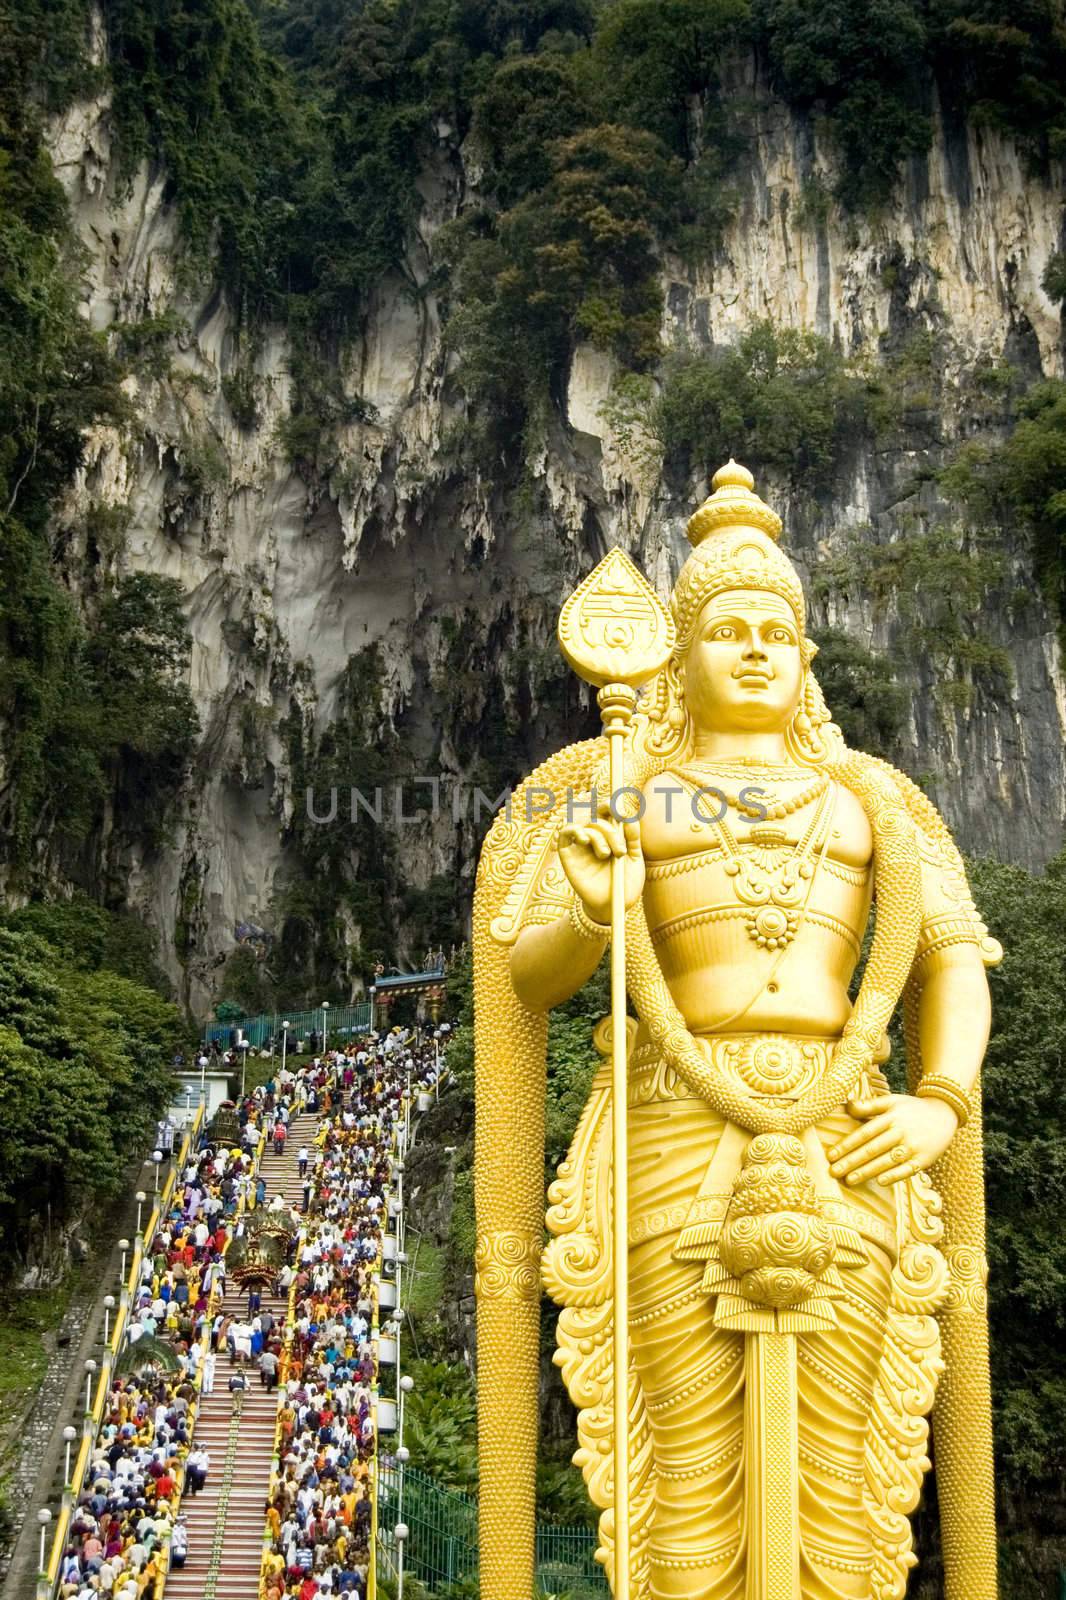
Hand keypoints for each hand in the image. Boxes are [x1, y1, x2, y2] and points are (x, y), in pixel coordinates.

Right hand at [558, 801, 644, 925]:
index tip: (622, 812)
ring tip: (606, 855)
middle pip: (597, 816)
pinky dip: (573, 830)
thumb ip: (633, 837)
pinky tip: (584, 839)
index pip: (606, 811)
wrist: (614, 906)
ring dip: (597, 835)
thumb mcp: (634, 858)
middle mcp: (594, 836)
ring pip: (583, 823)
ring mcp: (580, 845)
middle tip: (620, 850)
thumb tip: (629, 816)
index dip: (612, 805)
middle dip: (611, 830)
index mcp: (610, 834)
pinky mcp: (567, 855)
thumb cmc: (625, 883)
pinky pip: (564, 833)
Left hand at [828, 1093, 958, 1186]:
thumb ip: (869, 1105)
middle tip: (834, 1172)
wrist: (945, 1115)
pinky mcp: (924, 1159)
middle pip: (872, 1149)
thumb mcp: (892, 1101)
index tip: (831, 1155)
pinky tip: (879, 1181)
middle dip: (852, 1161)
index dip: (847, 1145)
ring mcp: (913, 1146)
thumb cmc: (912, 1109)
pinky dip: (894, 1176)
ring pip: (886, 1161)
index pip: (864, 1133)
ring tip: (849, 1180)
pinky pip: (907, 1169)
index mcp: (890, 1117)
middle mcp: (901, 1132)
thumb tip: (847, 1106)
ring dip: (867, 1171)